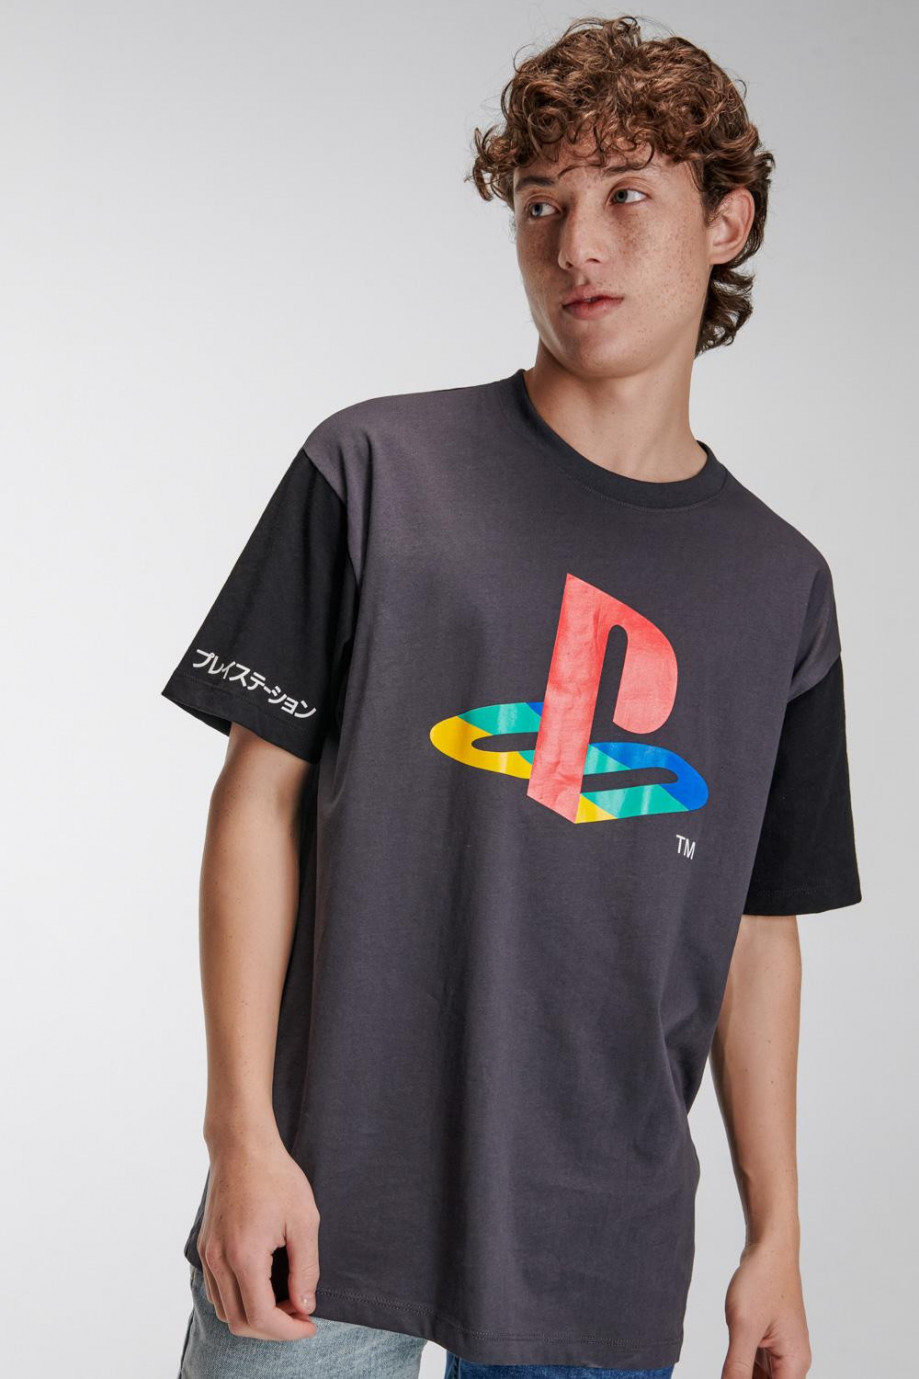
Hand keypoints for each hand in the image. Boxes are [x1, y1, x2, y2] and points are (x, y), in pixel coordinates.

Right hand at [196, 1130, 321, 1340]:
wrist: (242, 1145)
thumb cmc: (276, 1176)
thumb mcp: (304, 1220)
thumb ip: (306, 1268)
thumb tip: (305, 1305)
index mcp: (244, 1256)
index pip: (262, 1318)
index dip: (289, 1331)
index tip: (310, 1324)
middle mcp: (219, 1261)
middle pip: (240, 1323)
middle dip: (274, 1329)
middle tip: (301, 1313)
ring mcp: (208, 1254)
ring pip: (226, 1310)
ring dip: (255, 1316)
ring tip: (285, 1298)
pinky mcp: (206, 1246)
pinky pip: (218, 1290)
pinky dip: (240, 1299)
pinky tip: (264, 1283)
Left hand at [721, 1237, 812, 1377]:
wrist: (770, 1246)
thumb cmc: (763, 1279)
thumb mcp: (744, 1327)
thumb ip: (737, 1368)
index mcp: (794, 1364)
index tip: (731, 1375)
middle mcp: (792, 1362)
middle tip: (727, 1367)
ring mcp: (782, 1351)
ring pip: (760, 1378)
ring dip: (741, 1374)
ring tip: (730, 1354)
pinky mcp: (771, 1340)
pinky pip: (756, 1364)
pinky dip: (741, 1366)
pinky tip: (729, 1358)